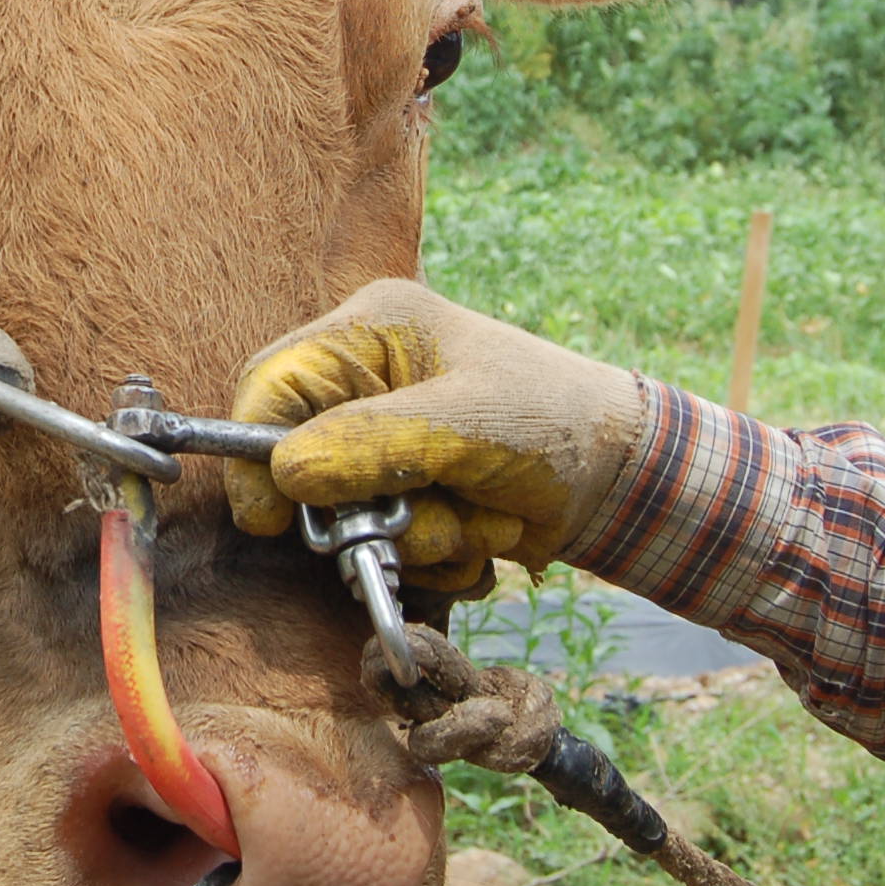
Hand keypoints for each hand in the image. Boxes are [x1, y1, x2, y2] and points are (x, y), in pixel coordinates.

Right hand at [225, 279, 647, 590]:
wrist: (626, 478)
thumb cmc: (555, 421)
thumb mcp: (469, 423)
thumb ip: (376, 442)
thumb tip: (286, 472)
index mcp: (371, 331)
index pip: (272, 382)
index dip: (258, 449)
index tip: (271, 516)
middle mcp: (367, 383)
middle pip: (303, 461)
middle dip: (364, 509)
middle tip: (417, 521)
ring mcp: (385, 443)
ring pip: (347, 517)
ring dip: (415, 537)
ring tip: (479, 518)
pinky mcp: (406, 493)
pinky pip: (385, 546)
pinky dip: (437, 554)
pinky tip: (486, 530)